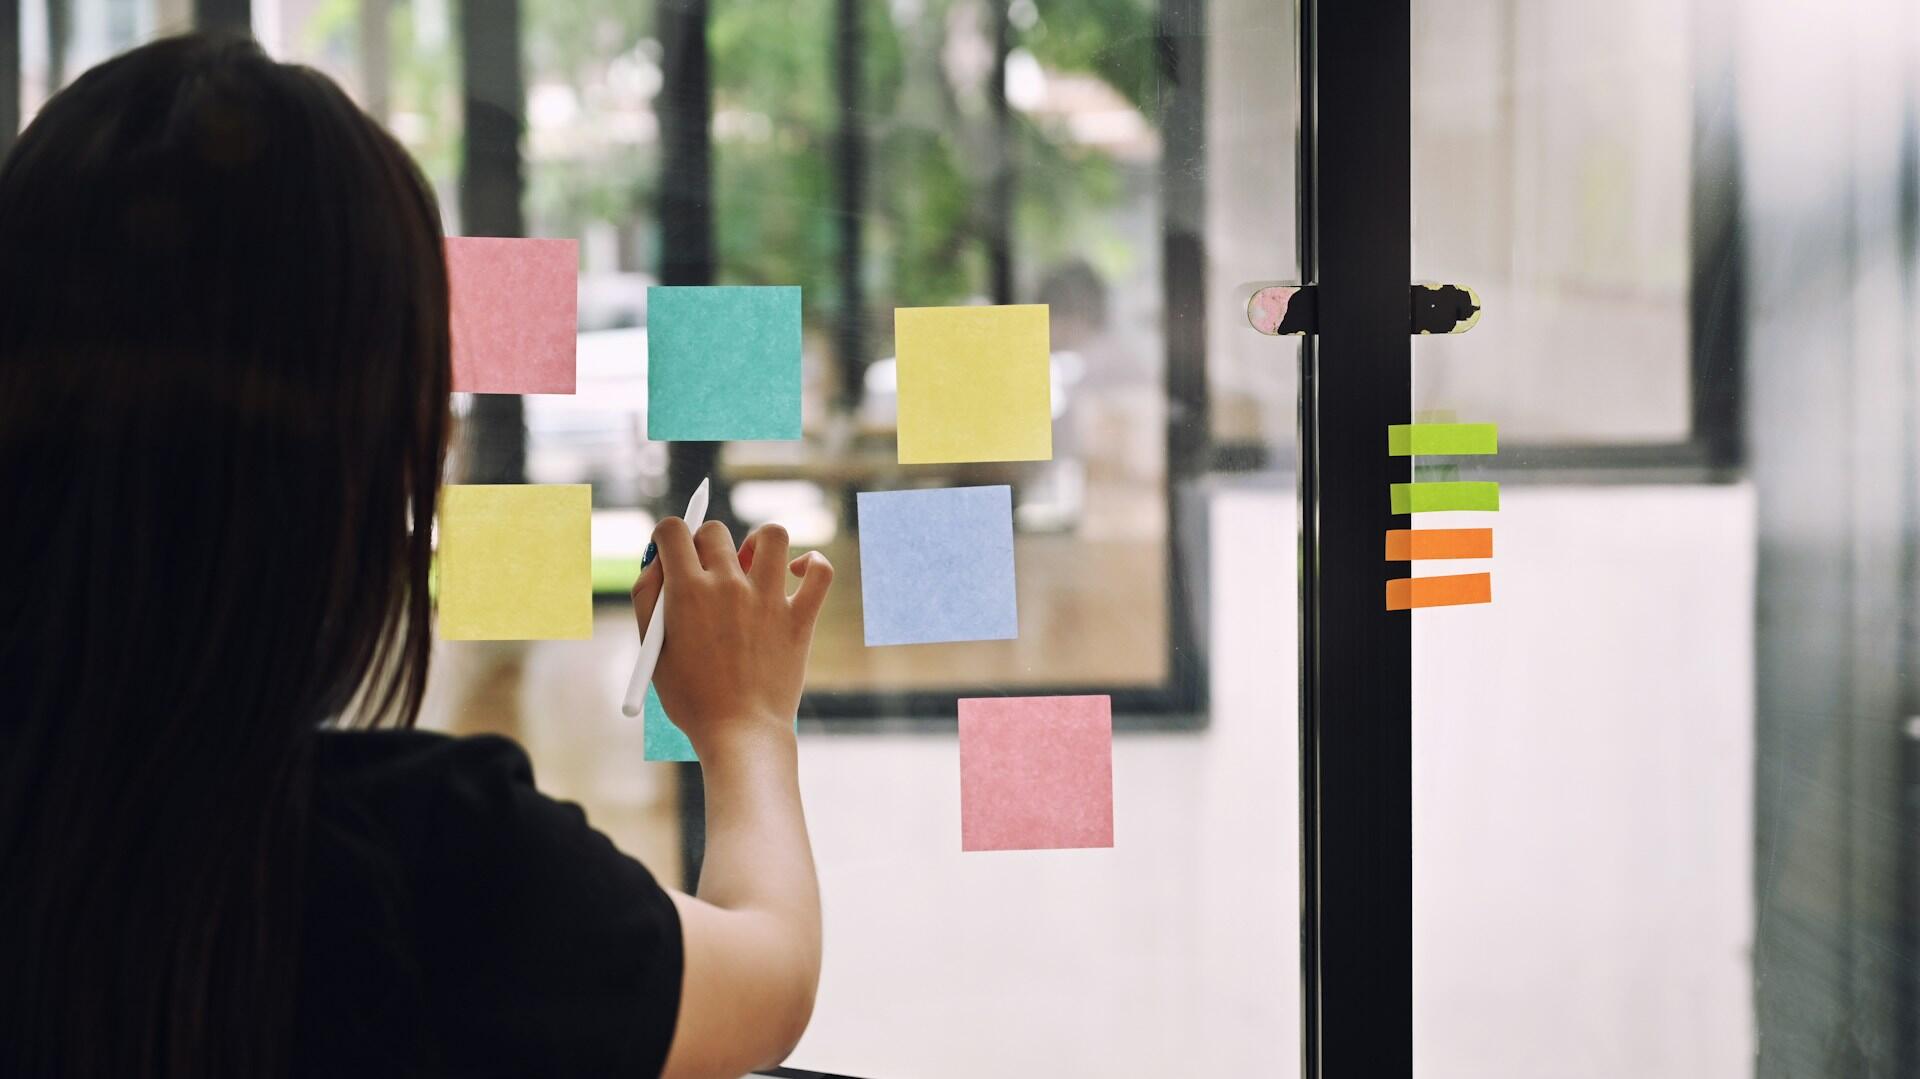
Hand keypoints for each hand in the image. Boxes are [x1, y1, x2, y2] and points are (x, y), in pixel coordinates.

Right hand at [631, 518, 832, 754]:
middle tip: (706, 574)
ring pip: (772, 536)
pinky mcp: (800, 618)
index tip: (672, 554)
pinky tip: (797, 573)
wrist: (739, 733)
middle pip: (715, 531)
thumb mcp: (653, 649)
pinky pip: (820, 572)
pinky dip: (813, 564)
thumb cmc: (691, 697)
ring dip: (759, 543)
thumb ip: (647, 599)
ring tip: (752, 566)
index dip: (668, 536)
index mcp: (687, 591)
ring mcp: (768, 599)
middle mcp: (728, 585)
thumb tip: (658, 561)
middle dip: (705, 544)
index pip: (673, 530)